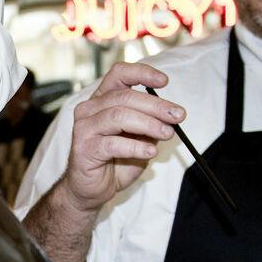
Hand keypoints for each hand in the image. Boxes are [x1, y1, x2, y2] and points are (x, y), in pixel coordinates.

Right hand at [57, 63, 185, 212]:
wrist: (91, 189)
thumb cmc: (114, 161)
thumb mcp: (138, 138)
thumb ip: (150, 124)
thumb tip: (172, 116)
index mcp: (102, 100)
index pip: (119, 74)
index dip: (142, 73)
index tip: (164, 81)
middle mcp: (89, 109)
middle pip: (124, 96)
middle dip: (156, 105)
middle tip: (177, 116)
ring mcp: (84, 128)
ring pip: (119, 115)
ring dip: (148, 124)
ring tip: (167, 134)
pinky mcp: (84, 149)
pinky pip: (113, 143)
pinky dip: (136, 146)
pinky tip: (150, 152)